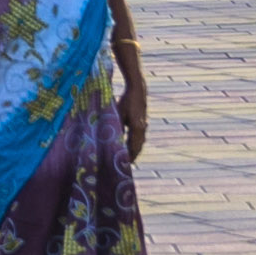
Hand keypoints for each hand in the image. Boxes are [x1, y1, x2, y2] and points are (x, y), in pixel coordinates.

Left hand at [114, 48, 149, 162]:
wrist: (138, 90)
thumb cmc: (126, 100)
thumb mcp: (118, 113)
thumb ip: (116, 127)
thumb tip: (111, 139)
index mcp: (137, 128)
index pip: (133, 148)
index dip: (129, 157)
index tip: (124, 164)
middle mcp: (142, 129)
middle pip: (138, 147)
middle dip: (132, 156)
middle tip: (125, 164)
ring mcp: (144, 126)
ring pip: (140, 143)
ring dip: (134, 150)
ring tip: (127, 157)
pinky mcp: (143, 122)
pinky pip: (140, 137)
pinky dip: (135, 143)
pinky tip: (130, 145)